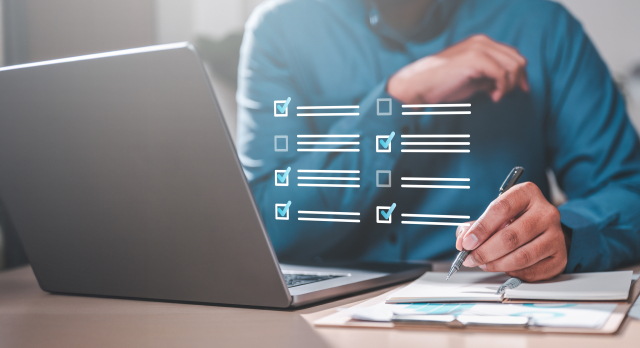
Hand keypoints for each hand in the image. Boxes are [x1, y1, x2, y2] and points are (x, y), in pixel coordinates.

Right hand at [387, 34, 528, 103]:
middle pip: (517, 59)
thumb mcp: (471, 78)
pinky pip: (502, 74)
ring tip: (496, 96)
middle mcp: (482, 42)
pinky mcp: (476, 59)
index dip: (521, 73)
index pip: (512, 54)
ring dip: (509, 85)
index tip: (521, 89)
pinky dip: (502, 88)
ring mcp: (480, 48)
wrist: (421, 84)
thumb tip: (506, 84)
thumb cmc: (442, 84)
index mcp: (481, 43)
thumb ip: (489, 76)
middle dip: (518, 80)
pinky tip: (492, 97)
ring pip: (514, 66)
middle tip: (505, 95)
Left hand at [455, 182, 567, 281]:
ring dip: (497, 264)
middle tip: (470, 259)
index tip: (466, 243)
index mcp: (527, 193)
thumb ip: (475, 226)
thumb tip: (462, 242)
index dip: (481, 228)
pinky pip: (532, 271)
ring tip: (484, 264)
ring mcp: (556, 235)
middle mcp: (546, 212)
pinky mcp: (560, 256)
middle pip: (511, 236)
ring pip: (522, 256)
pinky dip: (513, 272)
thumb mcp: (496, 214)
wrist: (544, 228)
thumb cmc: (515, 219)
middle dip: (485, 252)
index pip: (501, 208)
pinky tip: (504, 267)